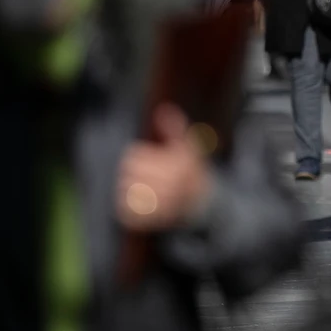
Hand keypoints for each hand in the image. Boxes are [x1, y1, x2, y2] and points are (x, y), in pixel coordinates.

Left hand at [117, 105, 214, 232]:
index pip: (134, 157)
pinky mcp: (153, 221)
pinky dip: (128, 208)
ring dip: (128, 189)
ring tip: (139, 188)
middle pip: (127, 174)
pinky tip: (137, 203)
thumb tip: (163, 109)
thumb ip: (175, 128)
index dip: (137, 157)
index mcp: (176, 166)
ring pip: (126, 192)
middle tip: (141, 176)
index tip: (145, 160)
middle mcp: (170, 186)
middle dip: (131, 173)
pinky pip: (128, 213)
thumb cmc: (192, 171)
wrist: (204, 204)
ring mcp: (162, 206)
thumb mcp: (188, 147)